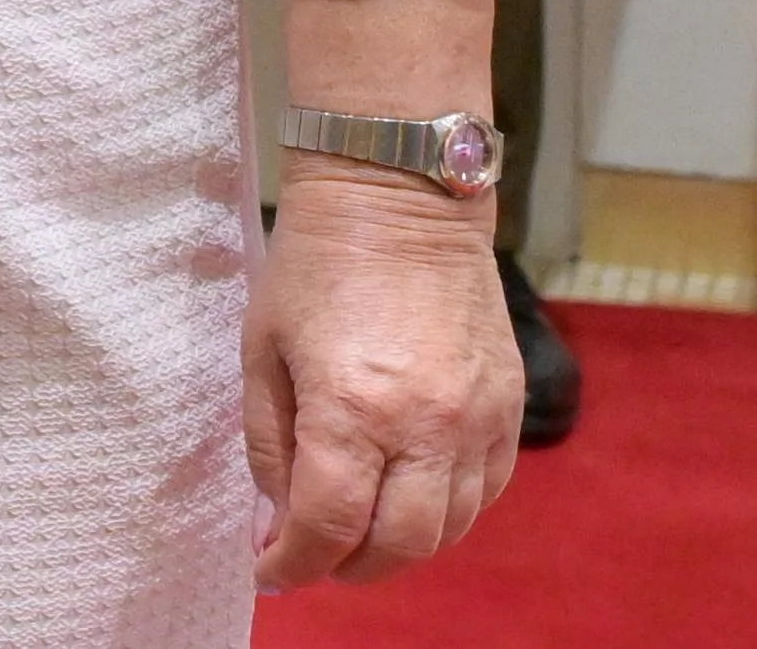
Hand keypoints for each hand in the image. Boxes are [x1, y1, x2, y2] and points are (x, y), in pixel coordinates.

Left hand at [247, 163, 519, 588]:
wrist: (399, 201)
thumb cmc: (314, 268)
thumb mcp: (261, 350)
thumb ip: (269, 443)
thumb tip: (277, 519)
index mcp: (352, 407)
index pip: (329, 525)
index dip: (294, 564)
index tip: (271, 571)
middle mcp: (426, 424)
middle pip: (399, 545)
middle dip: (350, 567)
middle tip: (315, 558)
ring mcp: (478, 420)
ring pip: (448, 528)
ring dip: (400, 546)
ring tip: (357, 529)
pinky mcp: (510, 409)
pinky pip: (485, 492)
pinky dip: (445, 512)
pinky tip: (408, 495)